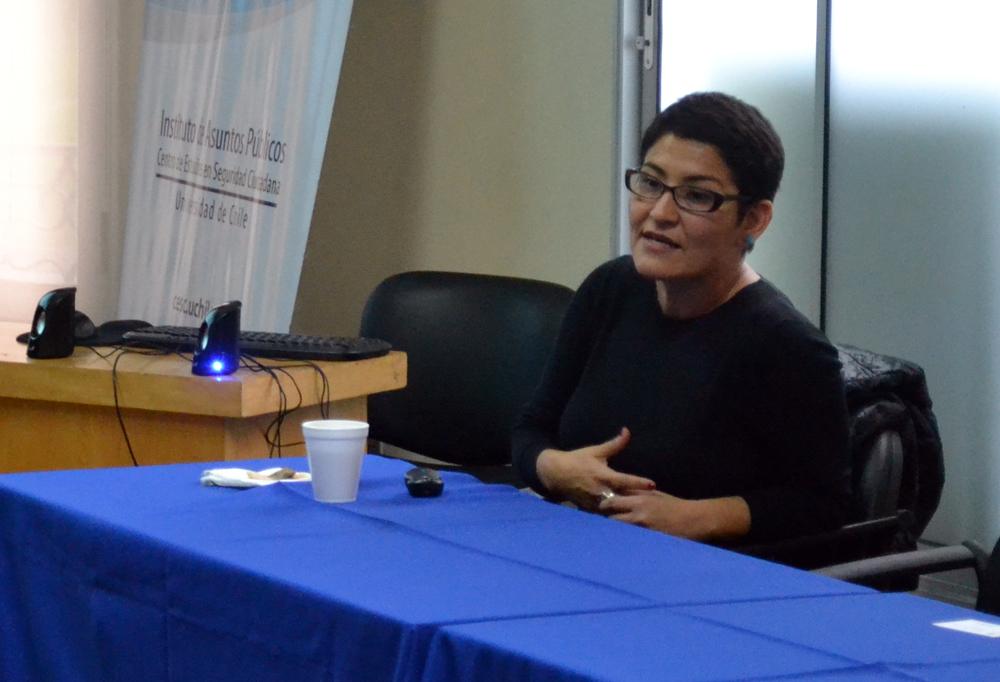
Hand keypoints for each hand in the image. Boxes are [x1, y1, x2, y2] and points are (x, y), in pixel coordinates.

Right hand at [535, 427, 654, 509]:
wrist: (555, 473)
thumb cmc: (578, 459)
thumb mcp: (596, 450)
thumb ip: (615, 444)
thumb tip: (627, 431)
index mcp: (603, 475)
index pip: (624, 480)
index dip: (639, 482)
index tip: (653, 484)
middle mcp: (599, 490)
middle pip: (622, 498)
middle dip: (637, 501)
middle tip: (655, 503)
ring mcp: (594, 502)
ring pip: (614, 510)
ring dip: (628, 511)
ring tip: (646, 514)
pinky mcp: (590, 509)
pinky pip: (606, 515)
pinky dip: (617, 517)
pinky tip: (629, 520)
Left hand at [598, 489, 750, 540]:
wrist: (697, 518)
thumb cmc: (676, 507)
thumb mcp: (656, 496)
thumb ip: (639, 495)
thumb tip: (622, 495)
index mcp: (639, 498)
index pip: (611, 501)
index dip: (600, 508)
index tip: (592, 513)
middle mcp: (638, 511)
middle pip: (610, 517)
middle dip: (600, 523)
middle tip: (590, 531)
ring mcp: (643, 527)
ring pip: (618, 531)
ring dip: (609, 537)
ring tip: (596, 545)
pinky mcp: (650, 540)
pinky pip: (631, 545)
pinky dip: (623, 548)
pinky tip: (615, 555)